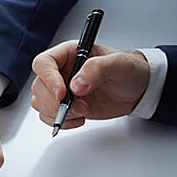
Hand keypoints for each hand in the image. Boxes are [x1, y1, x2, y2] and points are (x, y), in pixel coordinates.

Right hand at [31, 41, 150, 129]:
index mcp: (69, 54)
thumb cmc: (129, 71)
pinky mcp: (63, 106)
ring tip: (83, 112)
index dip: (48, 78)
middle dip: (55, 102)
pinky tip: (79, 118)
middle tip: (80, 107)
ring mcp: (60, 90)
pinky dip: (62, 121)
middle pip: (39, 86)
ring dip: (58, 113)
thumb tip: (76, 85)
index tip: (62, 94)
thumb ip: (97, 69)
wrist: (137, 91)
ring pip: (40, 102)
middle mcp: (60, 71)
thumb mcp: (119, 65)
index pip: (44, 63)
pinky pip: (48, 116)